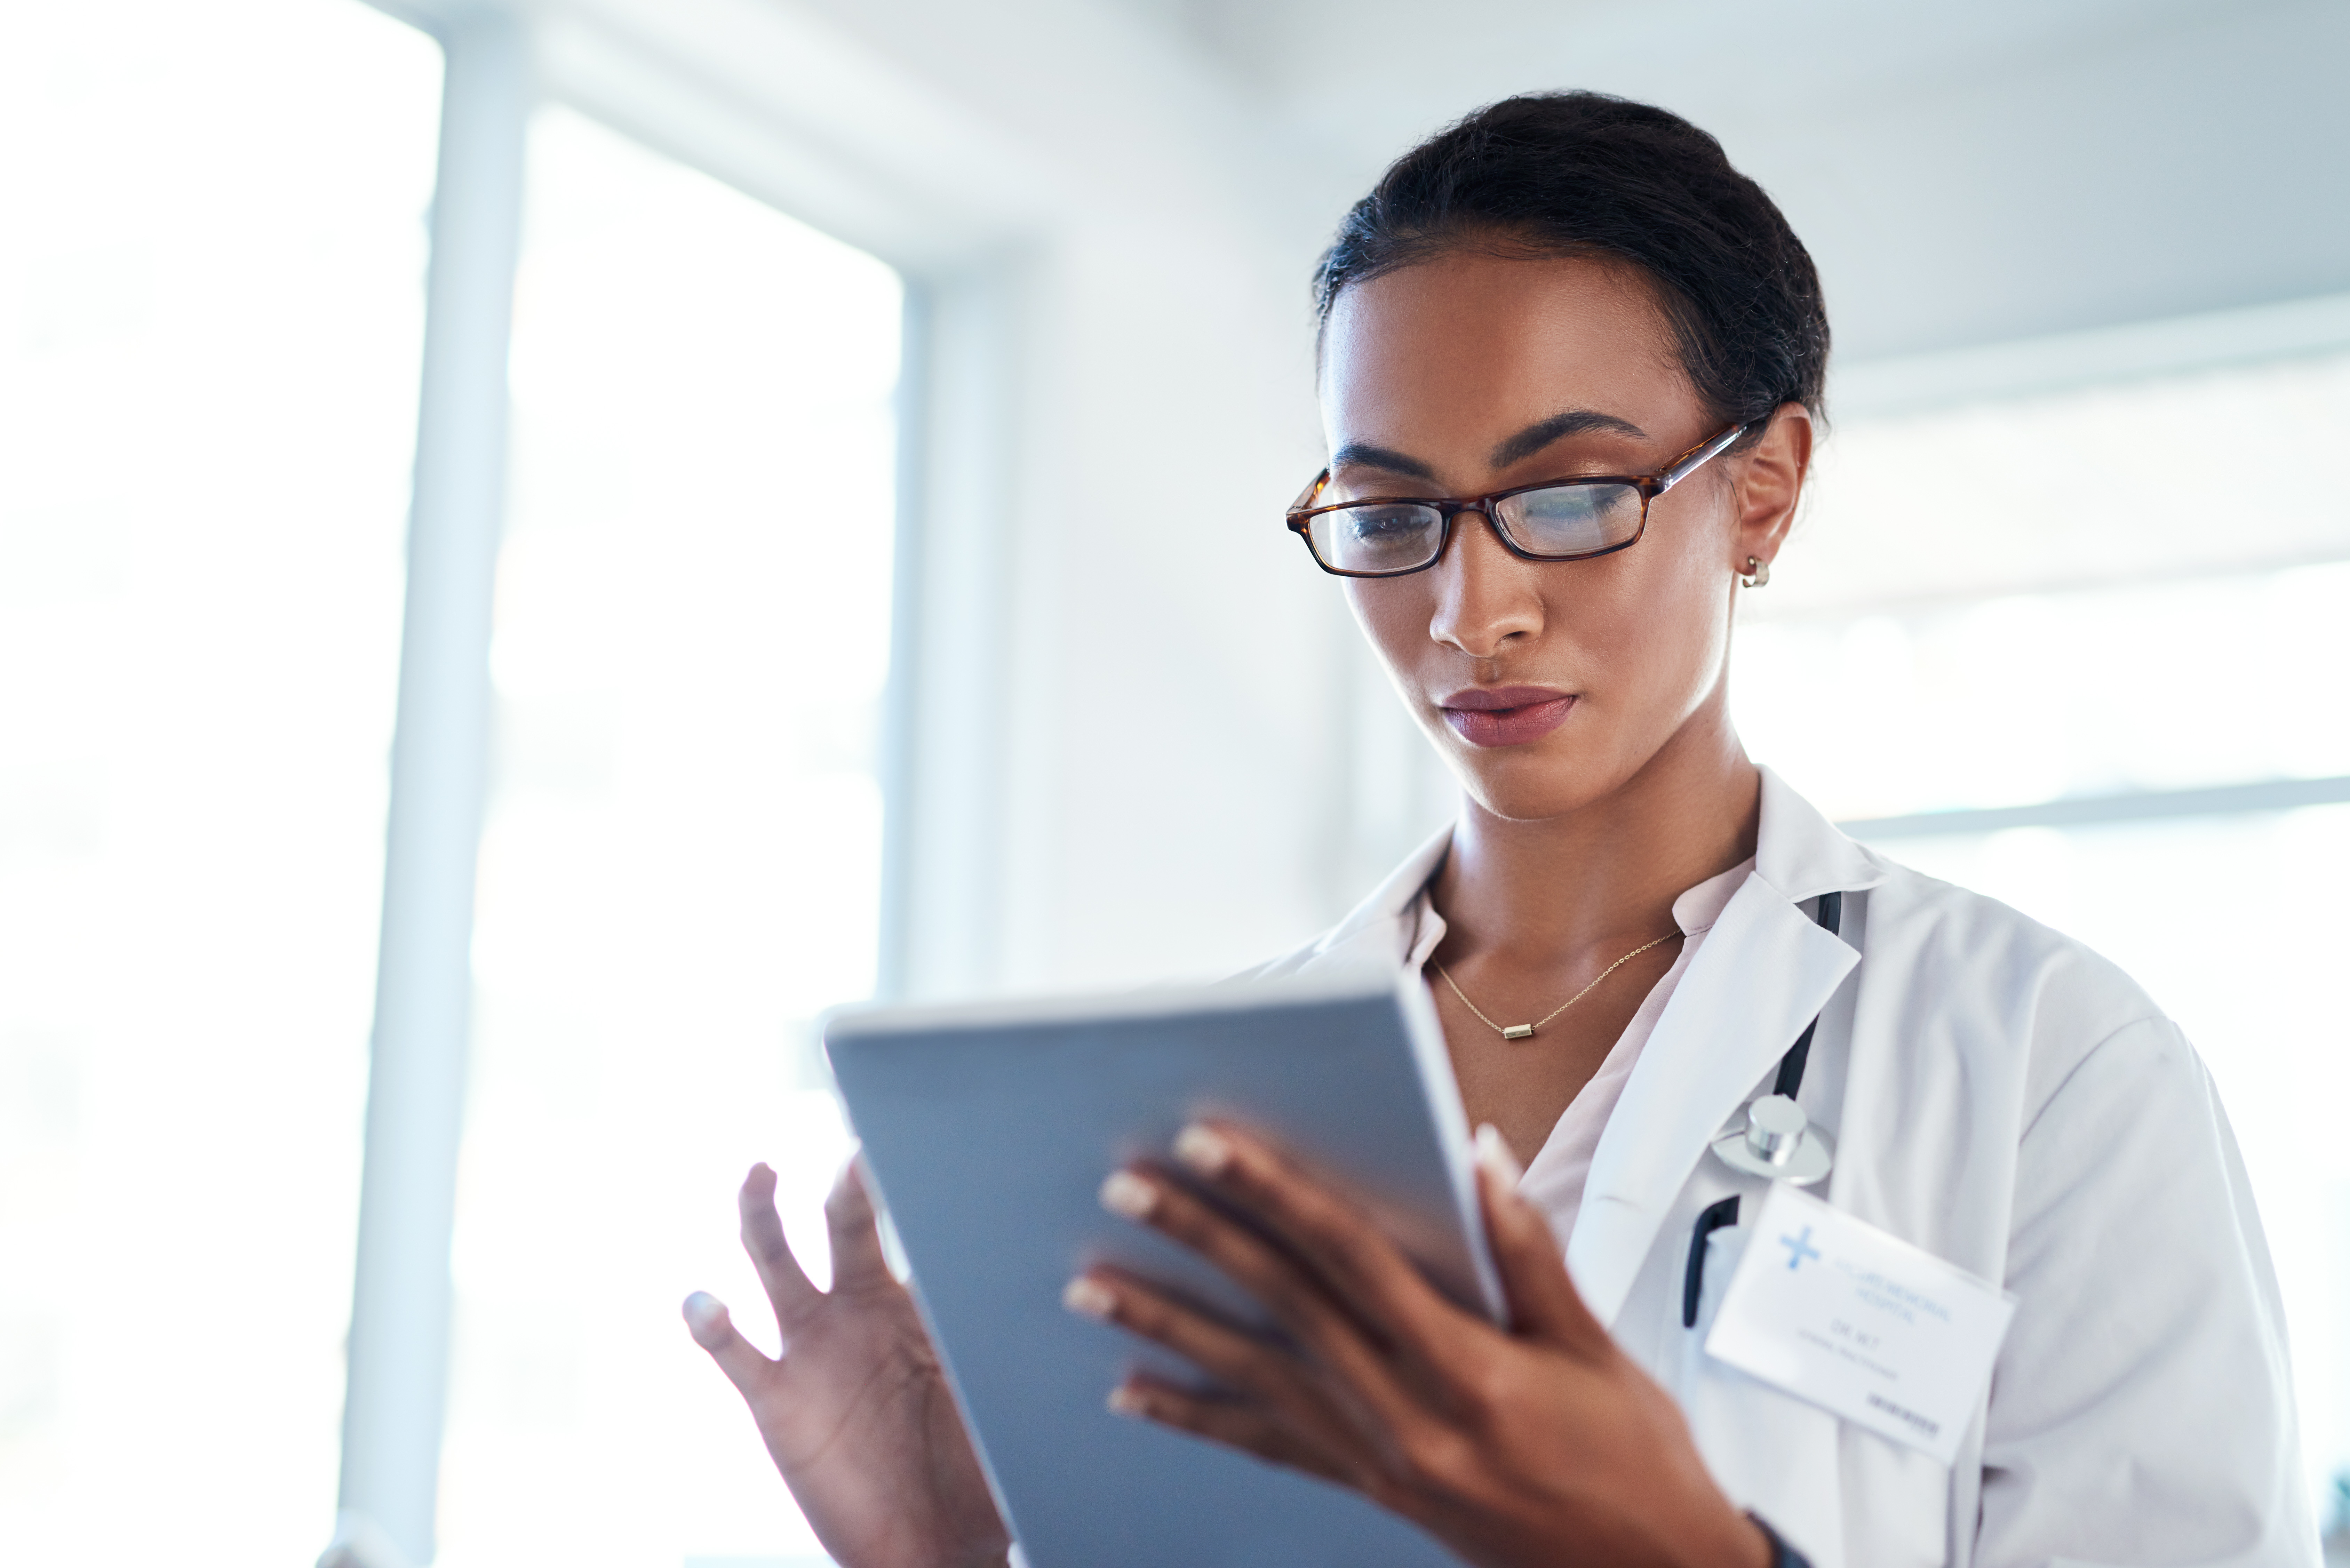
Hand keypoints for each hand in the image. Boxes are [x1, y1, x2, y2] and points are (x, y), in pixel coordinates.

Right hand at [685, 1161, 1009, 1567]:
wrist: (935, 1545)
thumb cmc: (978, 1467)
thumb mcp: (999, 1394)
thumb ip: (1014, 1341)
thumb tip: (1077, 1288)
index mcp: (913, 1300)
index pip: (911, 1224)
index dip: (913, 1184)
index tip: (930, 1138)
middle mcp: (856, 1309)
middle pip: (844, 1226)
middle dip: (848, 1186)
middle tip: (859, 1150)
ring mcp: (812, 1349)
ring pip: (776, 1263)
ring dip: (762, 1216)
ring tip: (762, 1174)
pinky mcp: (777, 1399)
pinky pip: (736, 1354)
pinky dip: (713, 1326)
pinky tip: (704, 1303)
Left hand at [1064, 1124, 1770, 1567]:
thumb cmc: (1635, 1461)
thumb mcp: (1596, 1346)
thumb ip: (1529, 1248)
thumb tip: (1479, 1157)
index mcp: (1467, 1370)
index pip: (1347, 1256)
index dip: (1273, 1192)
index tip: (1211, 1145)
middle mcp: (1410, 1418)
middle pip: (1280, 1305)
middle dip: (1196, 1238)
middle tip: (1127, 1187)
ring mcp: (1383, 1460)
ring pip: (1251, 1376)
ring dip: (1164, 1327)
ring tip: (1093, 1286)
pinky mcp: (1374, 1488)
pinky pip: (1268, 1446)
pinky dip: (1196, 1418)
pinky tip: (1136, 1394)